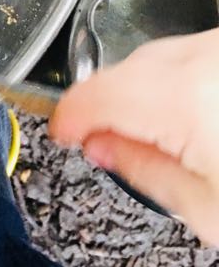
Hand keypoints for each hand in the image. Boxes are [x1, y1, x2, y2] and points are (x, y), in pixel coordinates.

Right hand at [50, 28, 218, 244]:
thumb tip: (102, 147)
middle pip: (128, 70)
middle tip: (108, 146)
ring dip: (147, 92)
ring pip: (162, 57)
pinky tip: (197, 121)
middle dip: (110, 105)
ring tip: (163, 141)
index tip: (63, 133)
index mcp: (184, 97)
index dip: (68, 117)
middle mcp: (205, 57)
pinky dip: (182, 83)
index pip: (96, 95)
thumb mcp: (208, 210)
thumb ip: (142, 170)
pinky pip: (195, 56)